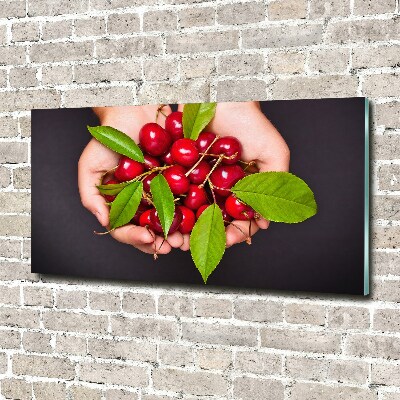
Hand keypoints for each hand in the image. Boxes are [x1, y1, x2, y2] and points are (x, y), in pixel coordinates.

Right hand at [78, 105, 184, 254]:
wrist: (136, 109)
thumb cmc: (110, 137)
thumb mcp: (90, 166)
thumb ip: (91, 196)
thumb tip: (104, 222)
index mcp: (121, 203)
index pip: (125, 229)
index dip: (135, 238)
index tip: (148, 239)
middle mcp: (142, 201)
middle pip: (151, 230)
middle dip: (161, 242)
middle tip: (172, 246)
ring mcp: (162, 193)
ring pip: (171, 220)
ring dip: (179, 233)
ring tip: (186, 239)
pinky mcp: (180, 181)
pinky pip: (187, 199)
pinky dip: (192, 211)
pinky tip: (198, 217)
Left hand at [178, 101, 289, 248]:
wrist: (222, 96)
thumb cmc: (252, 123)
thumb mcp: (274, 154)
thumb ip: (275, 185)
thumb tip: (265, 223)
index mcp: (241, 190)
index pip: (239, 220)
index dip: (236, 233)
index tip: (231, 239)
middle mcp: (218, 189)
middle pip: (211, 220)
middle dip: (204, 236)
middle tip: (199, 245)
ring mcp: (197, 181)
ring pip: (189, 211)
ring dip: (183, 227)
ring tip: (176, 237)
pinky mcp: (178, 169)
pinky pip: (173, 192)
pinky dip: (168, 205)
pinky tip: (162, 216)